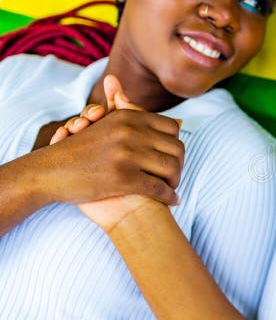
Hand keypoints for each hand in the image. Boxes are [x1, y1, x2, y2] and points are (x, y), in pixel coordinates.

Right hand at [40, 75, 182, 219]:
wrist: (48, 174)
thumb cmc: (80, 151)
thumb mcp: (106, 125)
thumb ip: (138, 118)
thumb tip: (183, 120)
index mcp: (128, 118)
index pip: (173, 129)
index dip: (175, 144)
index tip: (170, 156)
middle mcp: (129, 132)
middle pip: (177, 149)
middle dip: (179, 164)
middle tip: (174, 175)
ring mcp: (126, 155)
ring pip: (172, 168)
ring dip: (176, 181)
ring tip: (172, 187)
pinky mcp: (122, 178)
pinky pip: (159, 188)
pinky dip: (169, 197)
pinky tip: (172, 201)